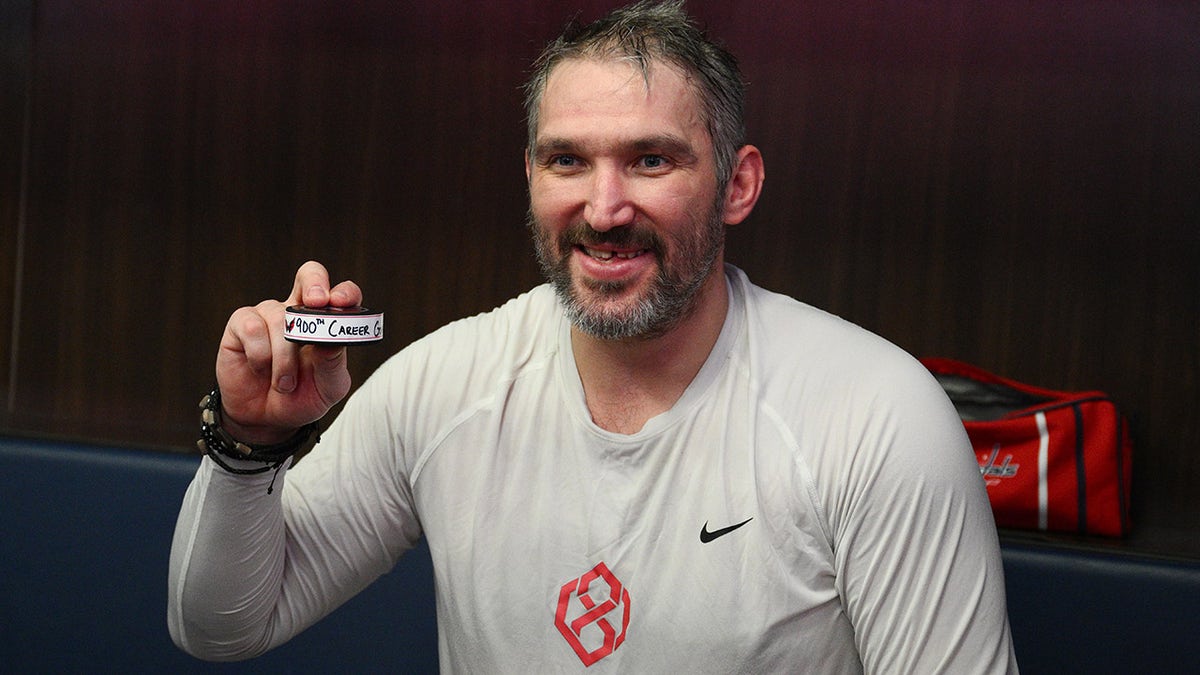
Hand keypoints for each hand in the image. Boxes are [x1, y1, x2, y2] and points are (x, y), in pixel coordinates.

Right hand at [215, 261, 362, 443]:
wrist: (266, 420)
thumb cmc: (302, 398)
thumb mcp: (329, 388)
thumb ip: (333, 363)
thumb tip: (332, 339)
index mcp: (326, 324)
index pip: (340, 295)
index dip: (345, 293)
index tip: (344, 304)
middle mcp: (298, 312)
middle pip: (309, 275)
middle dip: (315, 283)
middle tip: (317, 303)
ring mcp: (269, 315)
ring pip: (280, 318)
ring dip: (284, 358)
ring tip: (285, 384)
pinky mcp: (241, 325)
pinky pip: (252, 328)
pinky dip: (260, 355)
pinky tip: (260, 369)